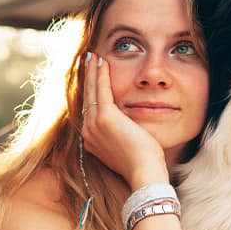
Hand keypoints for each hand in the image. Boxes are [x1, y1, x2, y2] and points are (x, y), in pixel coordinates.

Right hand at [80, 53, 168, 185]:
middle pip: (86, 97)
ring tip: (94, 57)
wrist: (144, 172)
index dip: (90, 92)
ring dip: (92, 71)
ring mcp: (94, 123)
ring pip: (91, 90)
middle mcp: (88, 131)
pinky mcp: (105, 116)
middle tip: (88, 61)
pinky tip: (103, 61)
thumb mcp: (127, 147)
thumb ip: (122, 135)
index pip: (89, 109)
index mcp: (92, 139)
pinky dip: (100, 74)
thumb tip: (128, 127)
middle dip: (87, 78)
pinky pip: (101, 89)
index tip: (92, 78)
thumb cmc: (142, 164)